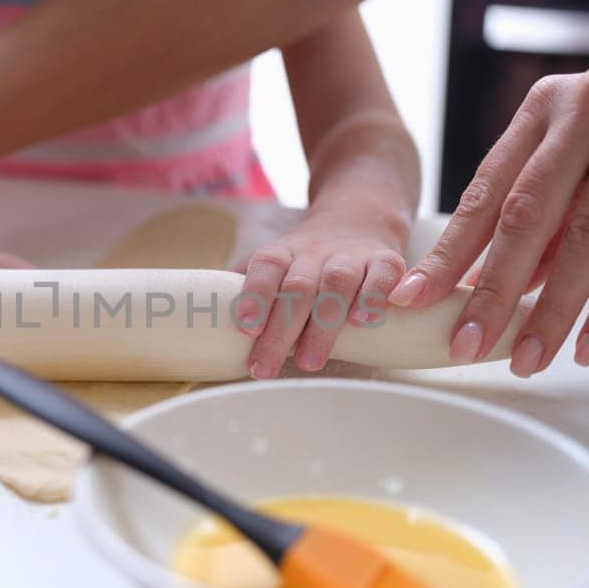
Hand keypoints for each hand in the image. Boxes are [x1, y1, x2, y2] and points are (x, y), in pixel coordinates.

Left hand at [234, 202, 409, 378]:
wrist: (357, 219)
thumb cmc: (304, 261)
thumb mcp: (272, 267)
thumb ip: (241, 289)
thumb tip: (203, 324)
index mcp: (282, 253)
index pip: (266, 265)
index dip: (254, 294)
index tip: (244, 327)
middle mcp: (315, 252)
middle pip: (297, 287)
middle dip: (280, 331)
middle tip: (264, 369)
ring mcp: (351, 256)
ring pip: (337, 283)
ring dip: (323, 324)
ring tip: (308, 362)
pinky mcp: (385, 262)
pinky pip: (383, 275)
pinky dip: (374, 297)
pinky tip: (363, 323)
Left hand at [387, 24, 588, 376]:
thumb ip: (569, 211)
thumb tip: (515, 286)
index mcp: (552, 106)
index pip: (487, 190)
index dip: (449, 252)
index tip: (409, 299)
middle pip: (523, 217)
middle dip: (487, 290)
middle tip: (460, 343)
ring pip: (581, 239)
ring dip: (551, 310)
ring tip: (527, 359)